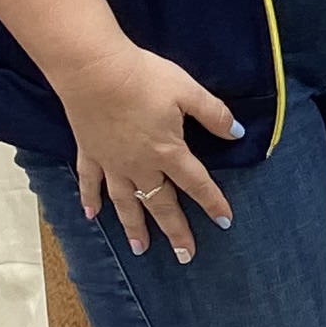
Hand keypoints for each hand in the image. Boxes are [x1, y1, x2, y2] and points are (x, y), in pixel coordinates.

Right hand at [57, 42, 239, 262]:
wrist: (94, 70)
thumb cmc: (144, 78)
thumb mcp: (188, 91)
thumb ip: (213, 115)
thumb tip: (237, 134)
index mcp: (168, 151)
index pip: (196, 183)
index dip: (212, 202)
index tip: (224, 222)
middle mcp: (140, 165)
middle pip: (161, 203)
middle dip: (175, 231)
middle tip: (185, 256)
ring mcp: (111, 162)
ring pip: (124, 202)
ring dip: (133, 227)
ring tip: (140, 249)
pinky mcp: (88, 152)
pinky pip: (89, 183)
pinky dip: (89, 200)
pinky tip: (91, 216)